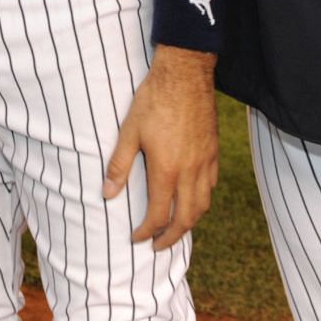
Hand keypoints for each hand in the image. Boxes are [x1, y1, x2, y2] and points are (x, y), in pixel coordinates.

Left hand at [103, 45, 218, 249]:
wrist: (185, 74)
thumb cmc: (154, 100)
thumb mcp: (129, 131)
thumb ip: (119, 165)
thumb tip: (107, 193)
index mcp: (167, 170)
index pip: (158, 215)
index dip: (147, 232)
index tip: (136, 238)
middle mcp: (190, 172)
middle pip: (186, 219)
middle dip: (171, 237)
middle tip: (158, 247)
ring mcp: (205, 162)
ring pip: (203, 205)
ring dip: (189, 223)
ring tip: (175, 229)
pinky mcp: (213, 151)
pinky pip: (212, 186)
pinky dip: (202, 201)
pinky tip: (193, 198)